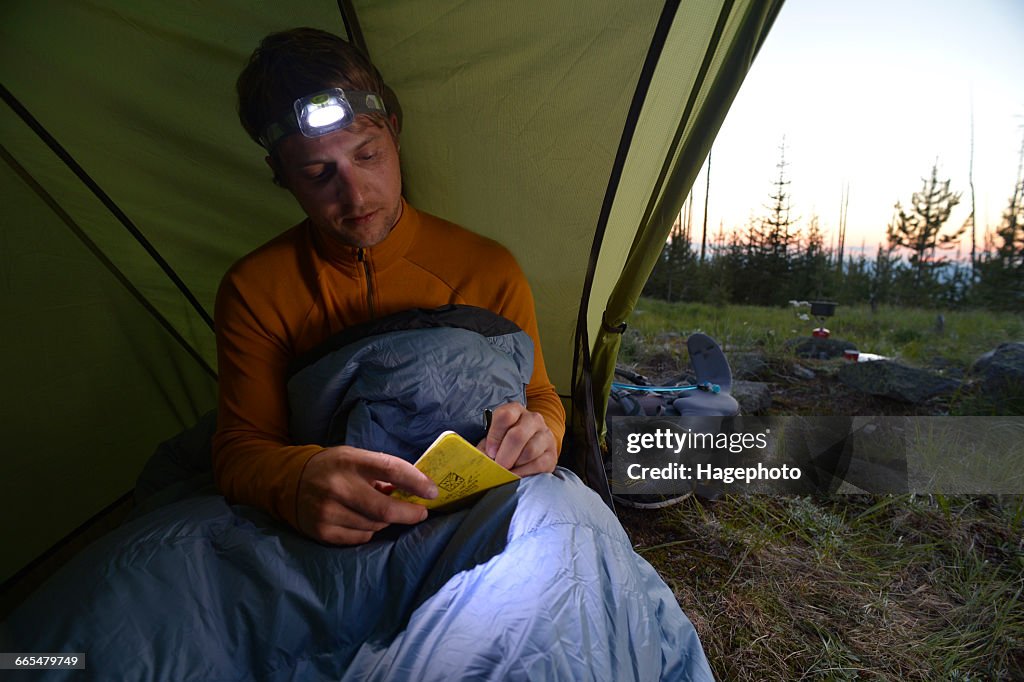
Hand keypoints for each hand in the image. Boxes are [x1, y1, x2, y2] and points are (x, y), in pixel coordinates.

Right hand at [296, 445, 438, 544]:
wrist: (288, 482)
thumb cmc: (332, 467)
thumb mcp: (354, 457)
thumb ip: (381, 470)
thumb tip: (414, 488)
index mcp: (350, 461)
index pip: (391, 470)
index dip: (416, 482)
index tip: (432, 491)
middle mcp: (338, 486)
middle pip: (385, 508)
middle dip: (409, 513)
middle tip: (420, 513)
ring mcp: (328, 511)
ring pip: (375, 525)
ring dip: (386, 520)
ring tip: (382, 511)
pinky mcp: (322, 531)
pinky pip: (360, 537)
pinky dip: (369, 530)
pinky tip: (362, 519)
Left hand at [478, 402, 556, 476]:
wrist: (531, 449)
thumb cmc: (506, 444)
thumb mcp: (494, 441)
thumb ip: (486, 448)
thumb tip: (478, 461)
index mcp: (515, 411)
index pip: (505, 416)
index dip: (495, 435)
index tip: (490, 452)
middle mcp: (533, 419)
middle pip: (518, 435)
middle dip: (505, 455)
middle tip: (498, 466)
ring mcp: (545, 435)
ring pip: (529, 451)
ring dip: (515, 464)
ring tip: (507, 471)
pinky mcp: (552, 454)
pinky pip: (538, 464)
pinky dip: (525, 473)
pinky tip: (517, 475)